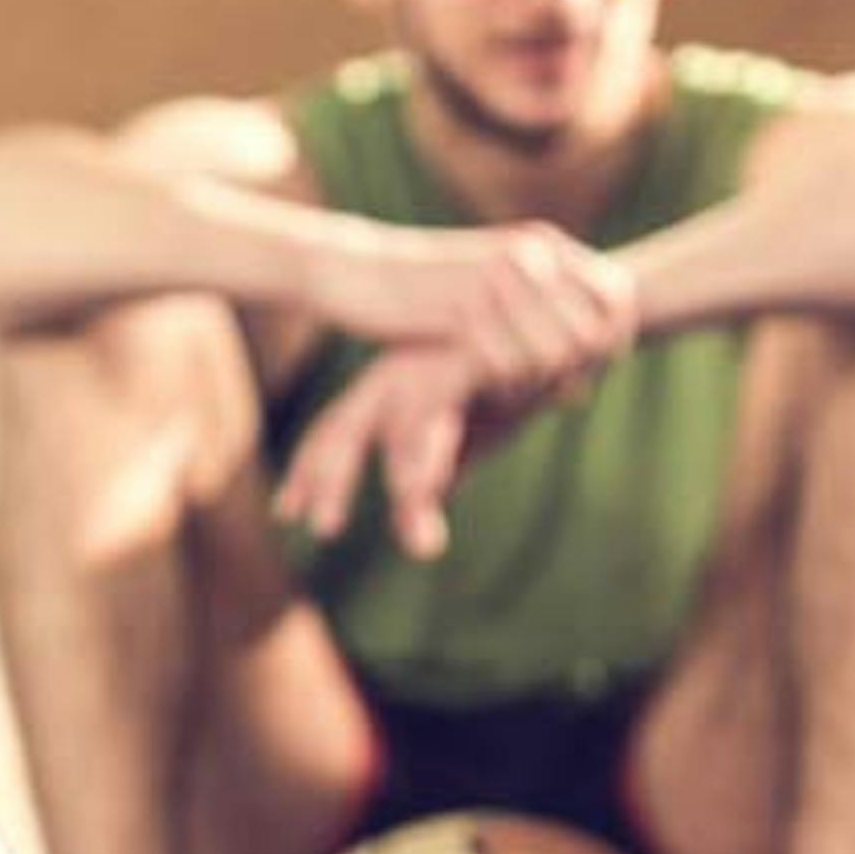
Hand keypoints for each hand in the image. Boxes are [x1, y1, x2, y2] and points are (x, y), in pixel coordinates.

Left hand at [273, 342, 544, 559]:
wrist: (566, 324)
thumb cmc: (511, 381)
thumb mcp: (469, 434)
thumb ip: (437, 468)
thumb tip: (416, 519)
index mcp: (390, 391)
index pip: (335, 431)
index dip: (311, 472)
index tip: (288, 514)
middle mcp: (400, 376)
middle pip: (347, 425)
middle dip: (330, 475)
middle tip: (321, 528)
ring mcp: (433, 367)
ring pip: (399, 427)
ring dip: (399, 480)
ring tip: (400, 529)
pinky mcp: (470, 362)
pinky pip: (441, 410)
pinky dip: (432, 452)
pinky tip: (424, 490)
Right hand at [328, 221, 637, 398]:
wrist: (354, 267)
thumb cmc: (424, 293)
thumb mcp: (490, 293)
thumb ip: (541, 324)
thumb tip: (585, 390)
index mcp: (544, 244)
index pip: (618, 301)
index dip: (612, 347)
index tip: (585, 377)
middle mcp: (530, 255)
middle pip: (592, 336)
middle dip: (577, 375)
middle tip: (547, 397)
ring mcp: (498, 280)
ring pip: (553, 356)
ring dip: (537, 388)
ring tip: (511, 394)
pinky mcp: (462, 309)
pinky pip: (506, 366)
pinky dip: (502, 390)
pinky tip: (484, 393)